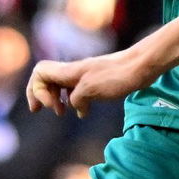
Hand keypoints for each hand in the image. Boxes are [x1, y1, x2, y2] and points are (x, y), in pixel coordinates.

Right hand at [26, 49, 149, 117]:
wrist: (142, 66)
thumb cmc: (118, 76)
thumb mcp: (91, 89)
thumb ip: (75, 98)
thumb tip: (75, 106)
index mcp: (70, 71)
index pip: (40, 73)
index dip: (36, 90)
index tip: (50, 107)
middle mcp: (75, 72)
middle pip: (47, 78)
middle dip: (42, 95)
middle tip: (49, 111)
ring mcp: (86, 76)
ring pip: (62, 85)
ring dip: (58, 99)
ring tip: (62, 112)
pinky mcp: (98, 81)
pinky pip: (78, 91)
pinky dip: (75, 102)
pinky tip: (83, 112)